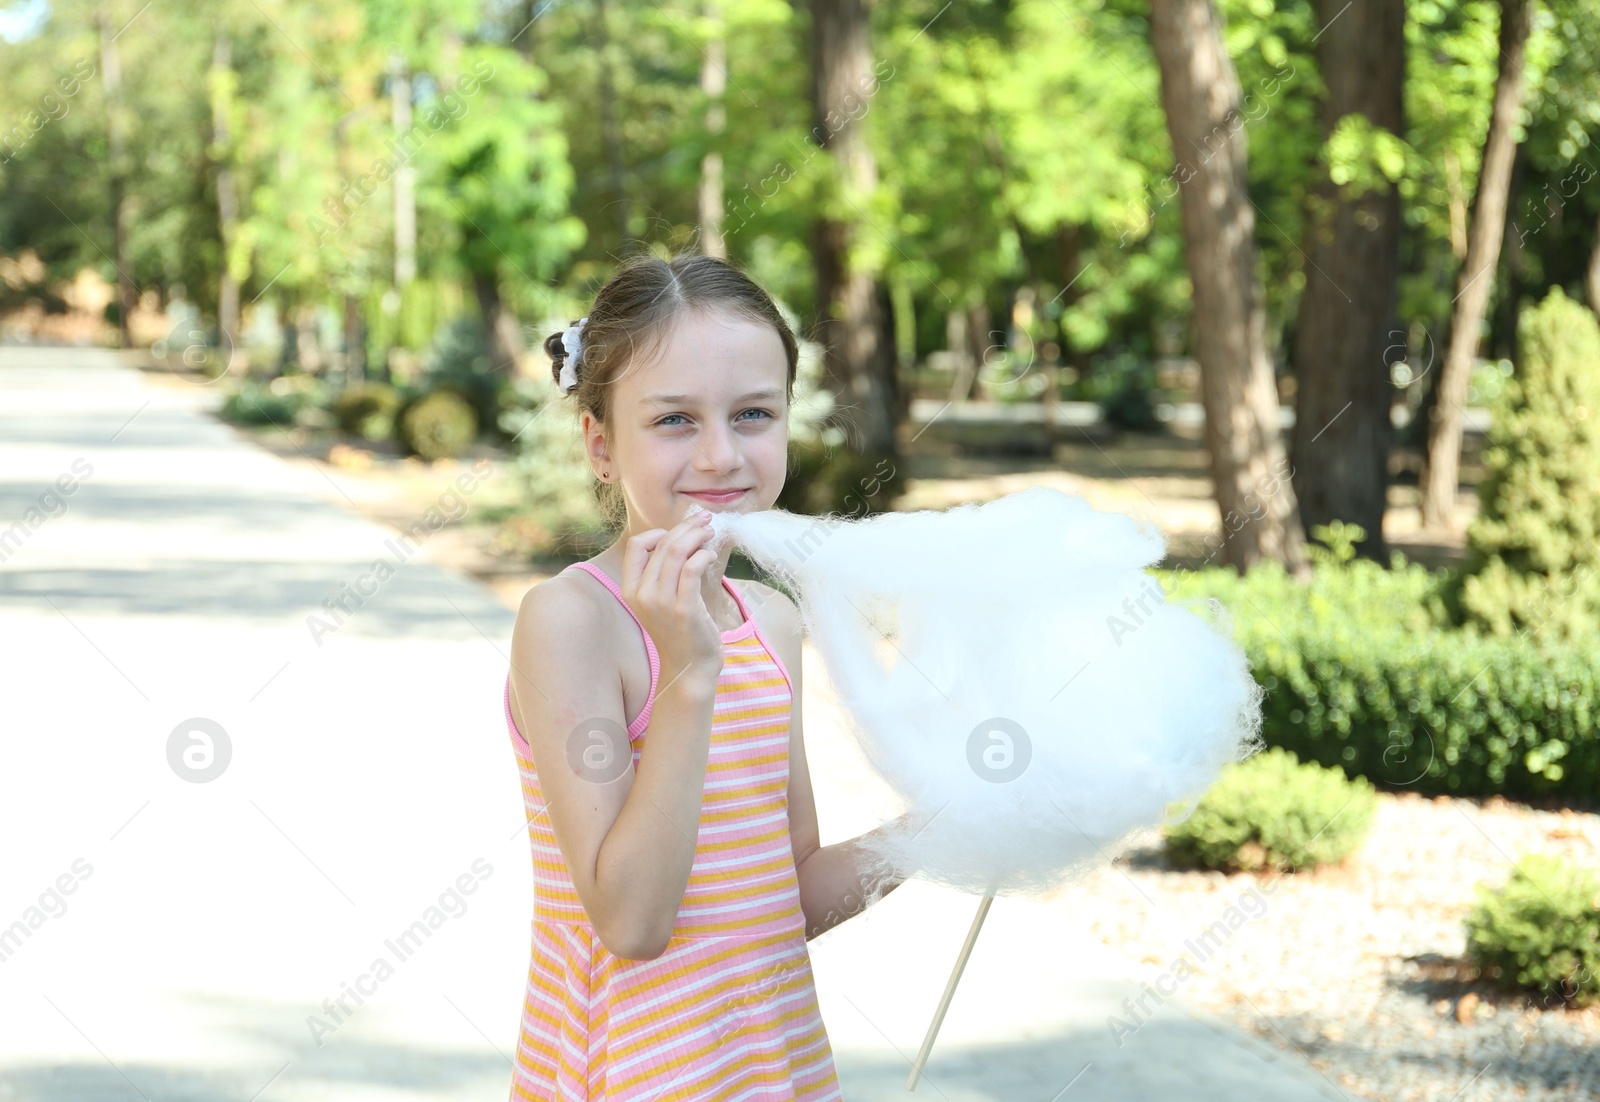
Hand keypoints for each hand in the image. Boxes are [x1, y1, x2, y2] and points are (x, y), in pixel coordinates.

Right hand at [619, 511, 723, 688]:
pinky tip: (711, 555)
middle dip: (687, 526)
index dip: (658, 531)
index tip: (680, 530)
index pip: (636, 545)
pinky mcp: (684, 609)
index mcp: (631, 589)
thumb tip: (685, 533)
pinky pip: (693, 568)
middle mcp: (642, 594)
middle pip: (663, 544)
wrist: (689, 666)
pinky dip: (704, 554)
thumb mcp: (662, 598)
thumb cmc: (679, 628)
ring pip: (677, 552)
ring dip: (697, 535)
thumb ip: (665, 570)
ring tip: (710, 533)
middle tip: (705, 520)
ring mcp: (662, 602)